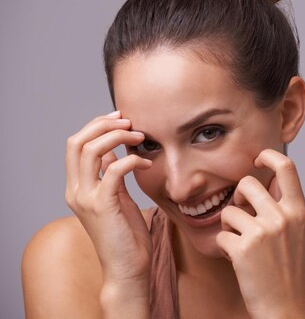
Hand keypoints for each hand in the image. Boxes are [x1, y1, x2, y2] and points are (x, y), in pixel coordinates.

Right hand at [65, 110, 152, 289]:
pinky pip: (114, 171)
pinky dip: (132, 160)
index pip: (75, 144)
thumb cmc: (126, 234)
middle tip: (130, 121)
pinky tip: (147, 164)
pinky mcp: (103, 206)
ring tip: (140, 136)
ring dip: (117, 137)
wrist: (127, 268)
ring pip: (91, 151)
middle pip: (77, 142)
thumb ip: (110, 174)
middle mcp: (76, 191)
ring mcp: (87, 198)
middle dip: (103, 125)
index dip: (96, 126)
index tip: (121, 118)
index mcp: (77, 187)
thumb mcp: (117, 197)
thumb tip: (111, 150)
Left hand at [216, 149, 304, 318]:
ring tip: (241, 243)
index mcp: (299, 211)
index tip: (258, 159)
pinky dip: (224, 248)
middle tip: (241, 213)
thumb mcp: (297, 232)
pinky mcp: (243, 249)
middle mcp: (283, 217)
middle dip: (238, 196)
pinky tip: (238, 261)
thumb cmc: (288, 271)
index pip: (286, 166)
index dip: (269, 156)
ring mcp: (263, 232)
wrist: (286, 308)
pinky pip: (221, 235)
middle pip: (247, 183)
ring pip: (229, 210)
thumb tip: (266, 180)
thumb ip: (284, 206)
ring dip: (229, 226)